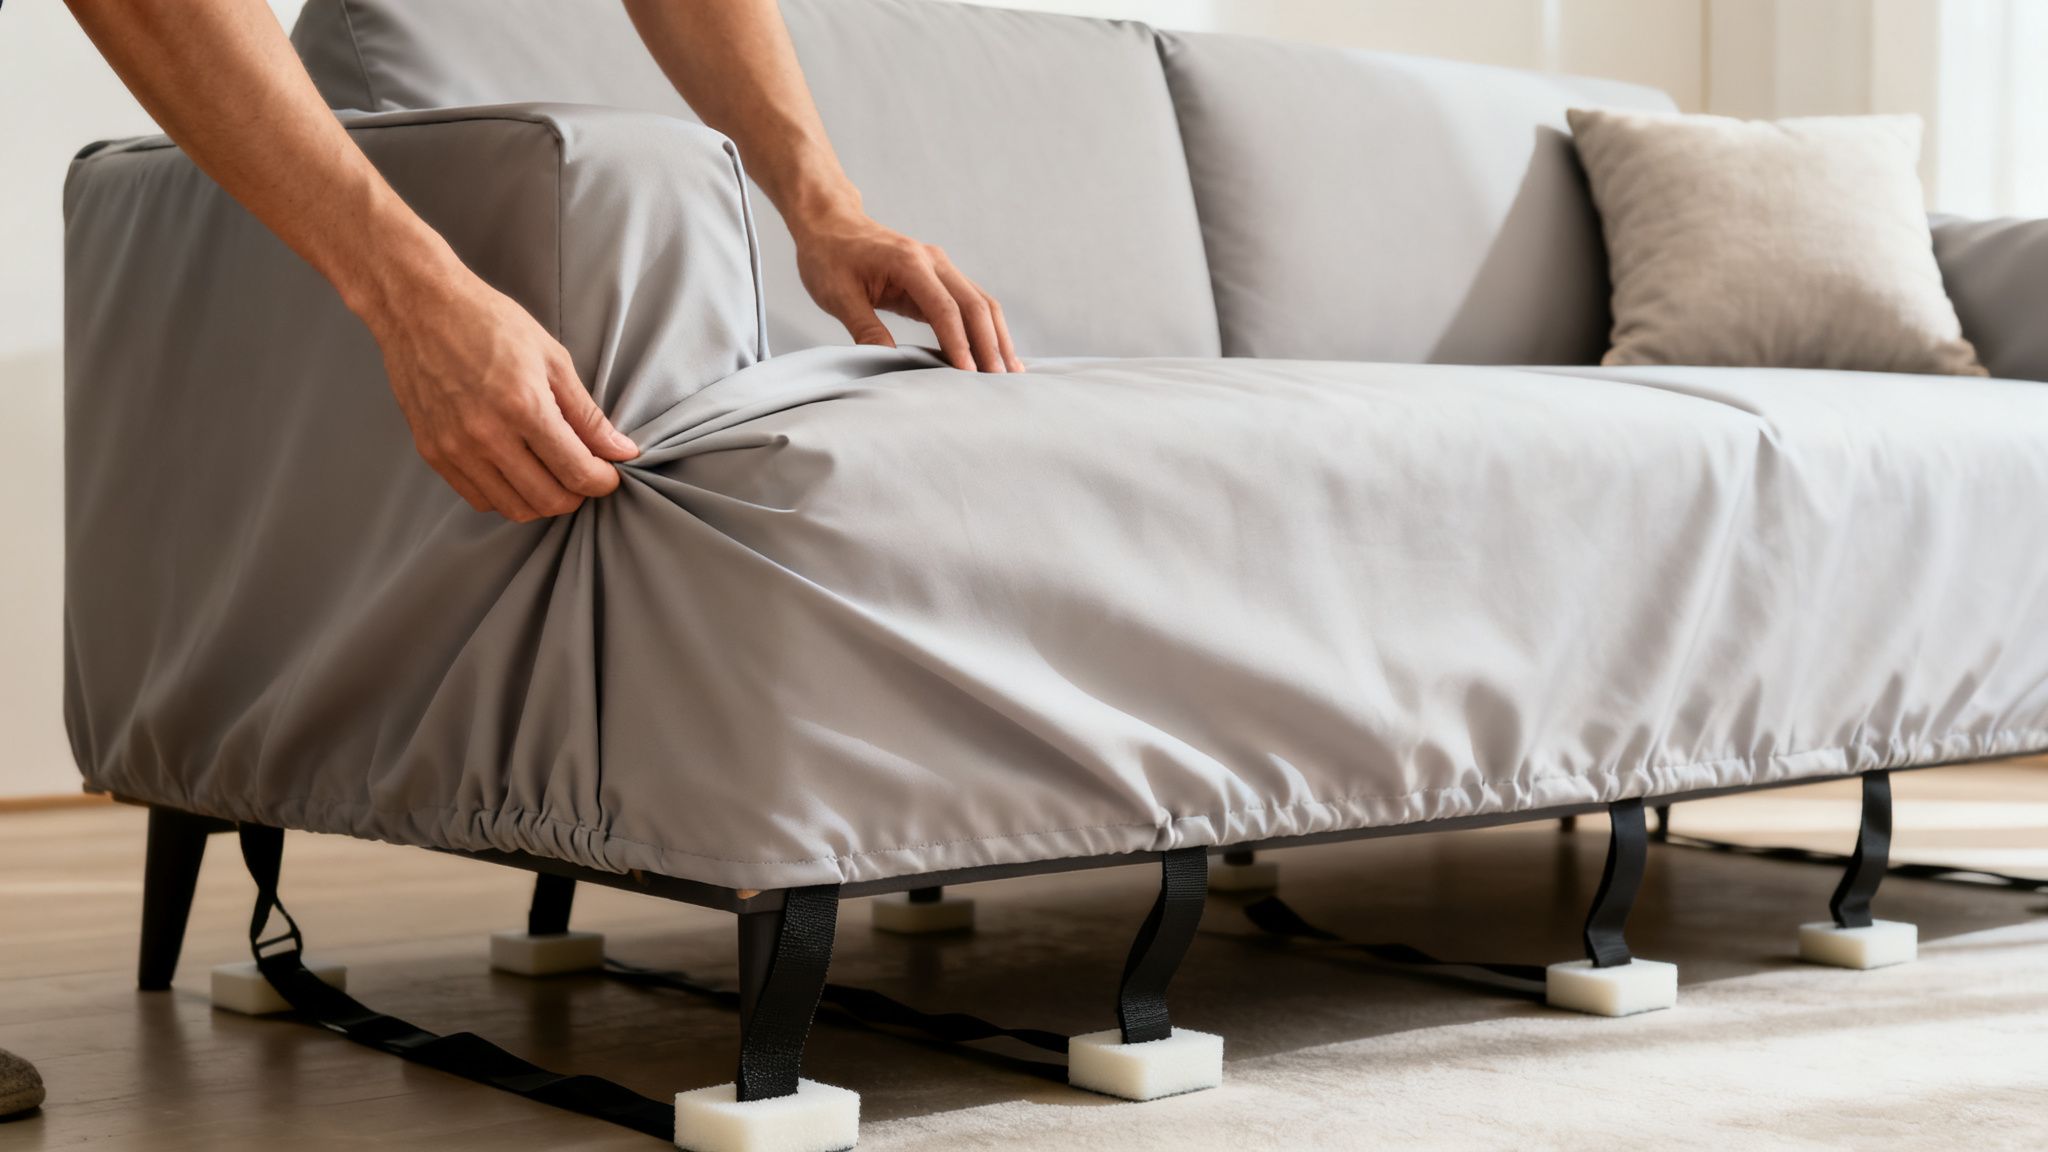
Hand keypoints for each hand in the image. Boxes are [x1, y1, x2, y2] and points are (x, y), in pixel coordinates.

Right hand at [366, 272, 639, 521]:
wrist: (419, 308)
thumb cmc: (489, 323)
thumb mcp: (552, 359)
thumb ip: (588, 413)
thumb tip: (622, 451)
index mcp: (524, 406)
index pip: (577, 472)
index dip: (603, 481)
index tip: (609, 475)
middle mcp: (487, 435)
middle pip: (547, 500)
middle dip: (577, 495)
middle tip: (584, 475)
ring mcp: (455, 448)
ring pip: (513, 508)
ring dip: (542, 500)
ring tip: (552, 474)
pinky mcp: (432, 452)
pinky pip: (478, 498)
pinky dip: (506, 495)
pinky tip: (516, 470)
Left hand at [791, 210, 1022, 372]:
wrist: (830, 225)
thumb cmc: (829, 257)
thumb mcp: (837, 295)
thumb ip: (865, 327)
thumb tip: (889, 359)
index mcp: (908, 262)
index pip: (943, 309)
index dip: (958, 343)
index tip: (968, 374)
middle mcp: (933, 260)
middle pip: (974, 304)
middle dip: (990, 343)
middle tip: (1000, 380)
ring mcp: (940, 266)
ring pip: (980, 302)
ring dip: (996, 336)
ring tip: (1011, 370)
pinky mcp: (939, 277)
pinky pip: (970, 303)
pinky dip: (985, 327)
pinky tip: (994, 351)